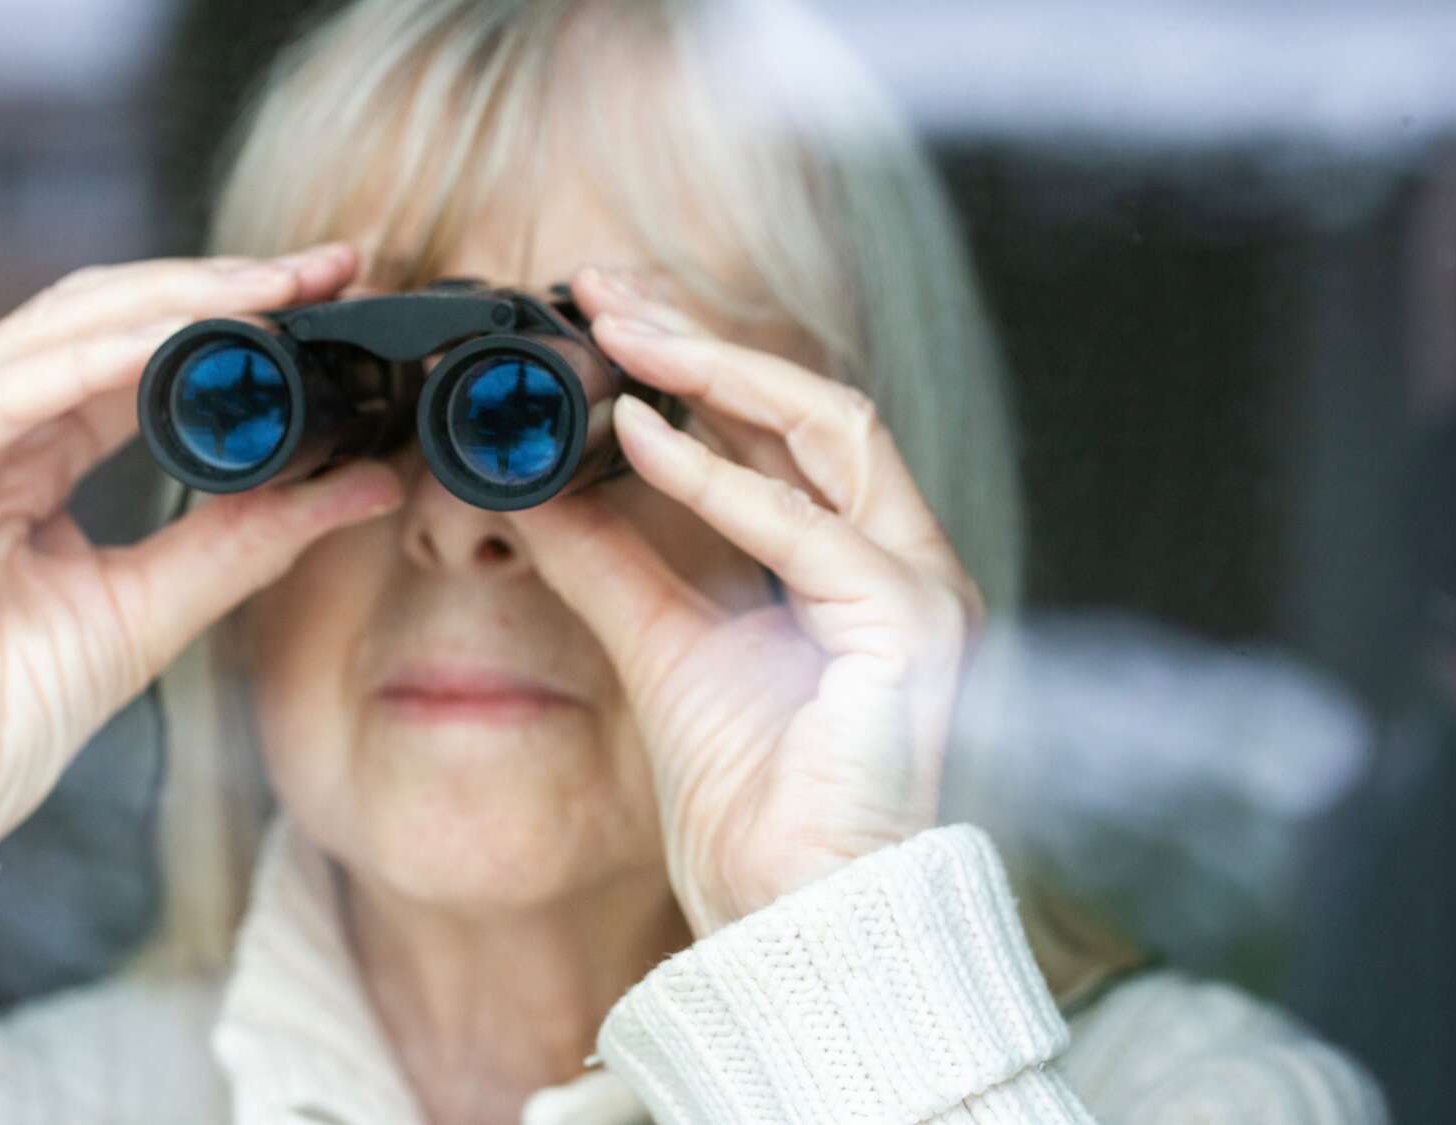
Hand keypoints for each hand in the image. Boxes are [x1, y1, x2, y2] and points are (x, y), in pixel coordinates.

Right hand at [0, 245, 402, 855]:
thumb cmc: (10, 716)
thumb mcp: (157, 607)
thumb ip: (247, 536)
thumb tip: (361, 483)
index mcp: (17, 450)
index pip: (124, 344)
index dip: (224, 309)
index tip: (327, 291)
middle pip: (91, 314)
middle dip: (212, 284)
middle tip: (317, 269)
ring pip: (47, 334)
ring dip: (165, 305)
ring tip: (265, 293)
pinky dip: (84, 366)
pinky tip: (165, 346)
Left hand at [505, 266, 983, 935]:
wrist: (791, 917)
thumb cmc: (752, 801)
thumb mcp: (659, 648)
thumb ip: (611, 564)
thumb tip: (534, 489)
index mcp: (859, 564)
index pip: (787, 428)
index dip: (701, 360)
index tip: (607, 312)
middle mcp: (904, 563)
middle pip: (815, 405)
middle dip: (708, 335)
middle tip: (606, 287)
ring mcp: (921, 592)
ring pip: (831, 432)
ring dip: (719, 371)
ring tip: (619, 329)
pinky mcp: (909, 633)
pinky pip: (806, 530)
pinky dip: (718, 476)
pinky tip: (638, 434)